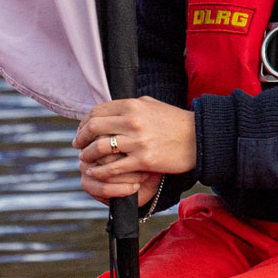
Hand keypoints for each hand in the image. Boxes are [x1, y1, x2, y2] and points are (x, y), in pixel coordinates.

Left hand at [74, 97, 193, 203]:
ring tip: (85, 160)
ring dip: (87, 155)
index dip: (84, 122)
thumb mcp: (150, 105)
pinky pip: (114, 167)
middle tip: (77, 145)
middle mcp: (132, 121)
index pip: (97, 111)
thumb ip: (128, 106)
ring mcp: (137, 141)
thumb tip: (108, 110)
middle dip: (81, 138)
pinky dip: (101, 171)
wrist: (200, 138)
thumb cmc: (175, 122)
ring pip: (99, 148)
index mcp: (132, 106)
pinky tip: (96, 173)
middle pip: (94, 128)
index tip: (81, 131)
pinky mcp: (143, 160)